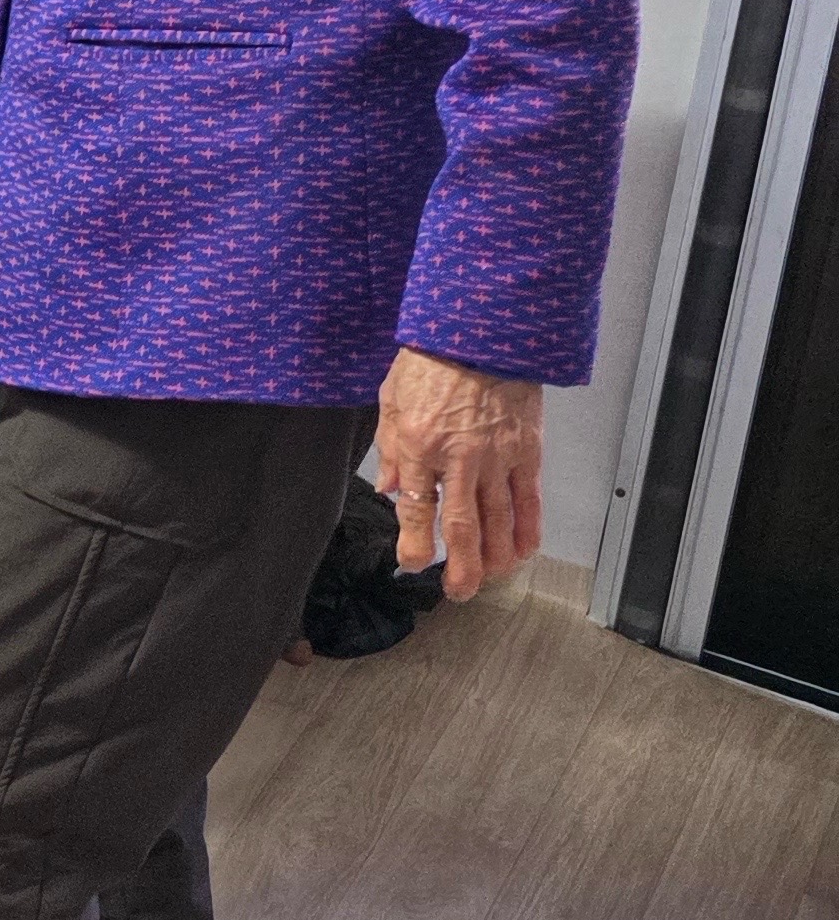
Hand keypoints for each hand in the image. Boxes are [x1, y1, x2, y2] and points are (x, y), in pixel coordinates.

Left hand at [373, 349, 542, 600]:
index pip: (417, 510)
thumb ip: (390, 447)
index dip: (415, 545)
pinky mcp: (527, 449)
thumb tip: (392, 490)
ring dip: (495, 558)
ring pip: (499, 521)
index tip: (413, 563)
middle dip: (461, 568)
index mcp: (419, 444)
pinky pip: (529, 499)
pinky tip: (523, 551)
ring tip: (488, 578)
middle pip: (462, 528)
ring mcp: (497, 456)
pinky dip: (528, 529)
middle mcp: (458, 458)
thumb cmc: (433, 356)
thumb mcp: (392, 397)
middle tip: (459, 592)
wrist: (482, 327)